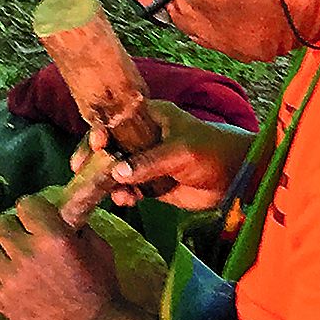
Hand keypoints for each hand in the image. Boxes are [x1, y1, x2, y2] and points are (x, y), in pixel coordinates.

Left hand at [0, 196, 119, 319]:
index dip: (32, 209)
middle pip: (1, 224)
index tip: (38, 217)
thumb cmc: (100, 286)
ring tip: (11, 258)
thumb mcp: (99, 247)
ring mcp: (10, 277)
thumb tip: (62, 216)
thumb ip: (77, 227)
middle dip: (14, 227)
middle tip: (25, 238)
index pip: (25, 204)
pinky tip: (3, 277)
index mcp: (52, 236)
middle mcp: (26, 253)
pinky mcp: (0, 299)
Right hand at [74, 99, 250, 211]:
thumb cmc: (212, 151)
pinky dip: (125, 196)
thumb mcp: (180, 151)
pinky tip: (127, 201)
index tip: (95, 145)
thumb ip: (149, 161)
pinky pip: (131, 190)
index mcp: (151, 118)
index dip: (101, 132)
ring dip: (111, 183)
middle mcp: (144, 138)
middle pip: (111, 147)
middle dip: (96, 159)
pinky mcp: (153, 185)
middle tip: (81, 171)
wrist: (237, 178)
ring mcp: (147, 163)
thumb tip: (117, 172)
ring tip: (117, 194)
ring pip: (117, 171)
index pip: (117, 121)